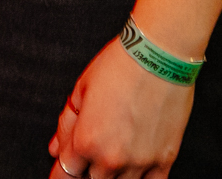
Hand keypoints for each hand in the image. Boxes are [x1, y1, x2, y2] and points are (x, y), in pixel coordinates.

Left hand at [47, 37, 192, 178]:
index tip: (70, 166)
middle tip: (99, 147)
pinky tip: (138, 166)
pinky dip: (142, 177)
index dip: (66, 168)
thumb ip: (66, 125)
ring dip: (115, 173)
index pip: (66, 172)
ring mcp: (140, 162)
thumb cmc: (120, 65)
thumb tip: (55, 148)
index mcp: (86, 141)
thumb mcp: (81, 90)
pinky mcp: (165, 159)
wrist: (159, 55)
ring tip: (119, 150)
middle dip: (90, 168)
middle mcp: (111, 158)